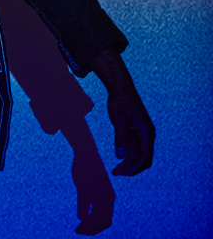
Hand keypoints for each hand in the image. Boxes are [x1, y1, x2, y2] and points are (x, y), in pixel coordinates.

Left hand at [89, 48, 154, 175]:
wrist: (120, 89)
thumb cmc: (122, 102)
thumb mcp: (120, 121)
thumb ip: (120, 139)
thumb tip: (121, 156)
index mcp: (147, 133)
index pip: (145, 155)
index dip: (136, 166)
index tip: (126, 173)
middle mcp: (146, 136)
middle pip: (142, 158)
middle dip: (132, 167)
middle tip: (117, 173)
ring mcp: (139, 135)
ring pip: (136, 154)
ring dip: (128, 163)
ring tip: (116, 171)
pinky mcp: (132, 133)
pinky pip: (131, 148)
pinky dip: (126, 155)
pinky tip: (118, 161)